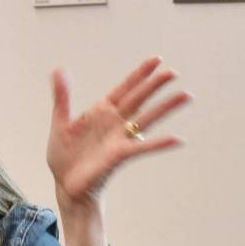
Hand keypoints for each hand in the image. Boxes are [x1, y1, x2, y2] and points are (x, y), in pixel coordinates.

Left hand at [47, 56, 190, 208]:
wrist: (65, 185)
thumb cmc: (64, 158)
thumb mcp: (60, 123)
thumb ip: (62, 97)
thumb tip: (58, 69)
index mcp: (101, 111)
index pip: (124, 88)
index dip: (139, 74)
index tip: (157, 60)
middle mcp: (114, 122)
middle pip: (139, 99)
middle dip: (155, 85)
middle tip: (173, 73)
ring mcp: (119, 138)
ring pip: (147, 118)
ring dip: (166, 107)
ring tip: (186, 96)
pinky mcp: (120, 155)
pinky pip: (143, 147)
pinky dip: (160, 143)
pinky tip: (177, 139)